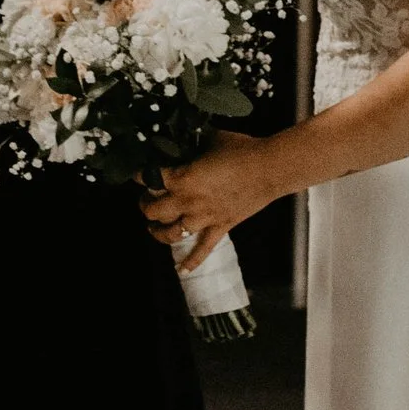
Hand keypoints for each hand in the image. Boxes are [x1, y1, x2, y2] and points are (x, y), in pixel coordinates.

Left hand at [143, 131, 280, 271]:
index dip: (140, 176)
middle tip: (146, 200)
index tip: (139, 174)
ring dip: (158, 232)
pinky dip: (192, 262)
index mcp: (182, 178)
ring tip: (153, 228)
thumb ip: (195, 142)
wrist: (269, 168)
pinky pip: (203, 250)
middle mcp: (187, 202)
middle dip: (145, 206)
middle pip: (153, 211)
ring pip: (171, 233)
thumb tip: (187, 138)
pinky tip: (182, 271)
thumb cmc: (241, 150)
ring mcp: (203, 218)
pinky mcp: (220, 227)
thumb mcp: (212, 138)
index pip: (150, 179)